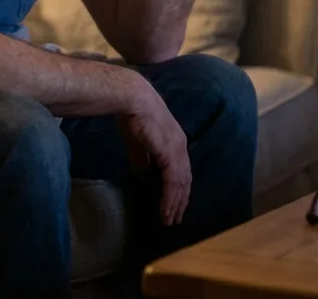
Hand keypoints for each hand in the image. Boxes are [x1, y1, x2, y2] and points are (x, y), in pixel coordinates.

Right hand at [118, 77, 191, 225]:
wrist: (132, 98)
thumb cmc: (132, 114)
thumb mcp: (138, 140)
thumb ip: (142, 156)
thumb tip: (141, 172)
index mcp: (175, 141)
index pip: (180, 170)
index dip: (178, 188)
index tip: (173, 203)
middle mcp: (181, 147)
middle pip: (185, 180)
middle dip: (180, 201)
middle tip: (174, 218)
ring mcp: (177, 150)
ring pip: (181, 185)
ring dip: (176, 204)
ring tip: (170, 220)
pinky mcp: (170, 154)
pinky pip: (173, 183)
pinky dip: (170, 199)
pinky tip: (166, 210)